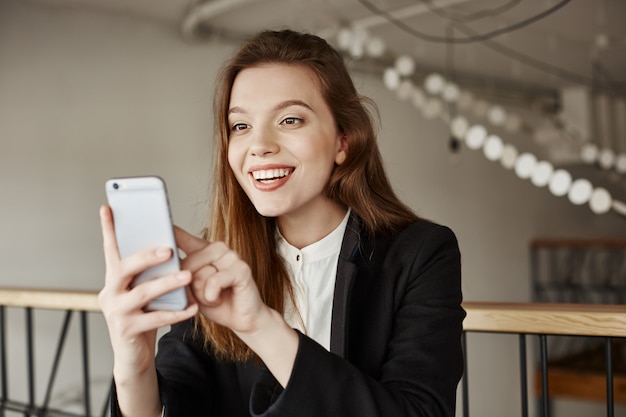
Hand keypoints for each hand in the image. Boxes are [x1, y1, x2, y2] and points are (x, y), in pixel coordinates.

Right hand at [98, 205, 197, 381]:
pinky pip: (154, 318)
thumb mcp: (144, 291)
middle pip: (124, 268)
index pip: (111, 249)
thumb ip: (149, 272)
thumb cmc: (143, 317)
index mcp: (114, 278)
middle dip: (146, 256)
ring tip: (187, 277)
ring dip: (167, 283)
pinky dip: (176, 312)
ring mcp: (116, 312)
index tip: (108, 207)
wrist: (134, 357)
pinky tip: (193, 307)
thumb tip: (167, 245)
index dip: (109, 229)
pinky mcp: (126, 330)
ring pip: (142, 293)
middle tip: (168, 249)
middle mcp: (110, 292)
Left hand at [175, 227, 298, 386]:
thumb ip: (179, 275)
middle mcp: (218, 248)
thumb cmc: (217, 303)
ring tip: (215, 297)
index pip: (183, 237)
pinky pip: (214, 281)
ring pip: (199, 274)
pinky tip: (220, 298)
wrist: (243, 319)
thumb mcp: (191, 290)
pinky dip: (212, 296)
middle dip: (191, 287)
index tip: (157, 222)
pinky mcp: (242, 268)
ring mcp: (231, 256)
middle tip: (206, 294)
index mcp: (204, 251)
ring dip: (202, 294)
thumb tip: (164, 268)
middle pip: (187, 264)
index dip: (170, 231)